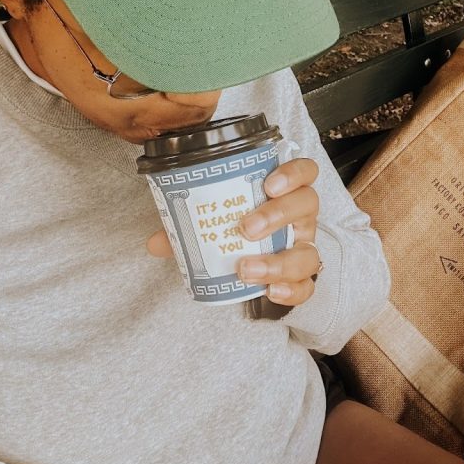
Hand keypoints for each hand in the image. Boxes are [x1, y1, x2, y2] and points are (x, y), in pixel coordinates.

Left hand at [146, 158, 322, 306]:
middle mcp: (300, 217)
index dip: (293, 174)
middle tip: (246, 227)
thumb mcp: (212, 220)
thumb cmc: (235, 229)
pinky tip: (270, 291)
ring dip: (278, 261)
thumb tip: (155, 241)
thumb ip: (186, 226)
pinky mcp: (301, 279)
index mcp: (284, 192)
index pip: (304, 171)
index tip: (269, 184)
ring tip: (246, 268)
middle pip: (307, 205)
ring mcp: (304, 247)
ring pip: (308, 251)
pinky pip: (306, 286)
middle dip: (278, 214)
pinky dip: (290, 291)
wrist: (250, 264)